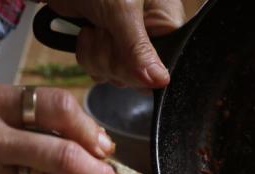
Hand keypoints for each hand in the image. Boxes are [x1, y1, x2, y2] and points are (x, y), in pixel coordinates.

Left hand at [45, 0, 185, 87]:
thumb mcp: (121, 11)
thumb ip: (139, 49)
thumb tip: (161, 81)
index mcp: (164, 21)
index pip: (167, 63)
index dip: (144, 68)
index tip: (127, 55)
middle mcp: (150, 35)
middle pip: (139, 75)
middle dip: (114, 58)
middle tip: (105, 29)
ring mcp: (126, 42)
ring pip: (116, 75)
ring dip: (98, 56)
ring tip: (94, 26)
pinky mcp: (106, 46)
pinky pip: (100, 70)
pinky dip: (87, 55)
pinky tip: (86, 32)